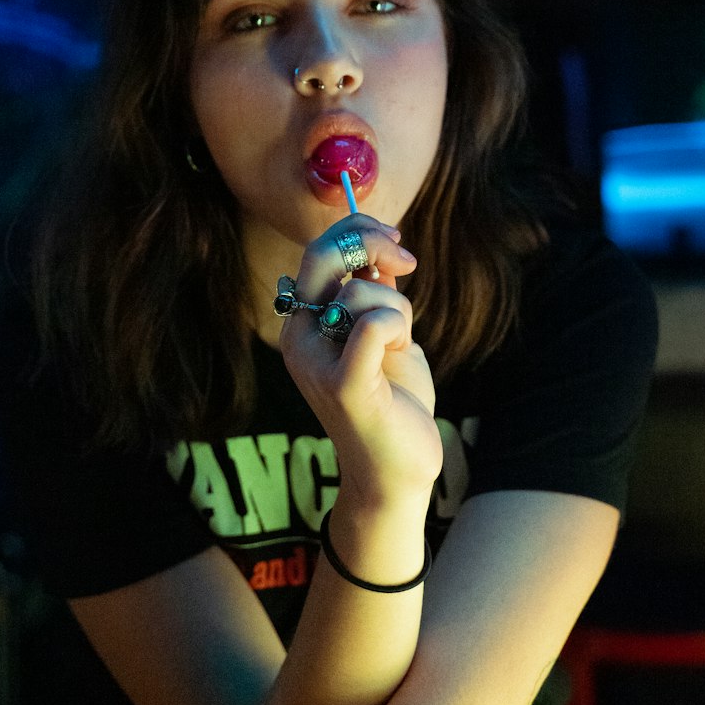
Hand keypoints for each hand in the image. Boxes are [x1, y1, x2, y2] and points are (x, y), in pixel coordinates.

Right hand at [278, 215, 441, 505]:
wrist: (397, 472)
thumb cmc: (393, 402)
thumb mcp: (387, 335)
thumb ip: (374, 295)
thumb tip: (379, 251)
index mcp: (304, 324)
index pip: (318, 254)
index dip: (357, 233)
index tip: (395, 241)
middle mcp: (300, 340)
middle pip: (323, 257)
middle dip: (370, 243)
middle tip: (405, 260)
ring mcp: (317, 363)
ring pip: (361, 293)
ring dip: (399, 312)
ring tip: (399, 349)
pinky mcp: (343, 386)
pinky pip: (373, 325)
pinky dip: (397, 328)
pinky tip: (400, 351)